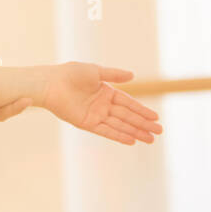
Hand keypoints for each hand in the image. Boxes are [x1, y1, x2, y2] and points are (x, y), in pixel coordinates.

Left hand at [41, 62, 161, 144]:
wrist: (51, 82)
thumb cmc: (70, 73)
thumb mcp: (96, 71)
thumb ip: (114, 75)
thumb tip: (133, 76)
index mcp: (105, 92)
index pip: (128, 103)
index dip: (142, 110)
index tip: (156, 118)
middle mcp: (102, 105)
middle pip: (127, 116)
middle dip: (143, 124)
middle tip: (159, 132)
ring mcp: (95, 115)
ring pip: (119, 125)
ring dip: (135, 132)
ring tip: (150, 139)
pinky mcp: (86, 123)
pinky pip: (105, 131)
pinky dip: (118, 135)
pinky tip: (131, 140)